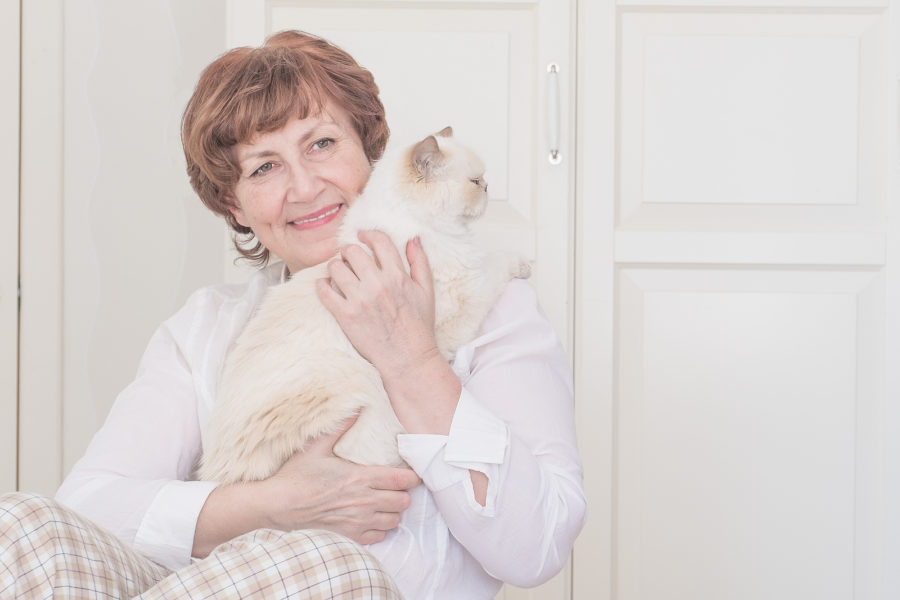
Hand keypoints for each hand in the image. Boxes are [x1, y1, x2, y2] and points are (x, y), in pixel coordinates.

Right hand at [264, 415, 420, 544]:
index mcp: (360, 477)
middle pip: (403, 501)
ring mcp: (358, 521)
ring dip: (393, 511)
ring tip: (384, 503)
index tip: (411, 474)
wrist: (278, 506)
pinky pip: (379, 536)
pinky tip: (371, 518)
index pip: (401, 480)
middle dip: (403, 494)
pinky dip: (380, 528)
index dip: (412, 477)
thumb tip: (357, 407)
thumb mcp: (317, 447)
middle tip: (395, 487)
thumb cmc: (297, 476)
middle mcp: (364, 501)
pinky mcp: (350, 536)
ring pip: (394, 520)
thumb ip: (340, 427)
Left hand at [316, 230, 439, 382]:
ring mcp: (360, 300)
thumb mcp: (426, 291)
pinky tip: (328, 287)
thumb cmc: (418, 326)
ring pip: (335, 268)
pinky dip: (322, 285)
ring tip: (340, 274)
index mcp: (398, 276)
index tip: (362, 236)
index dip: (368, 234)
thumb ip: (420, 262)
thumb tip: (413, 239)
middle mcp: (377, 285)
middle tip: (349, 259)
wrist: (408, 359)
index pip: (378, 241)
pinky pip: (324, 291)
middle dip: (349, 252)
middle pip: (352, 251)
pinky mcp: (346, 316)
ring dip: (336, 267)